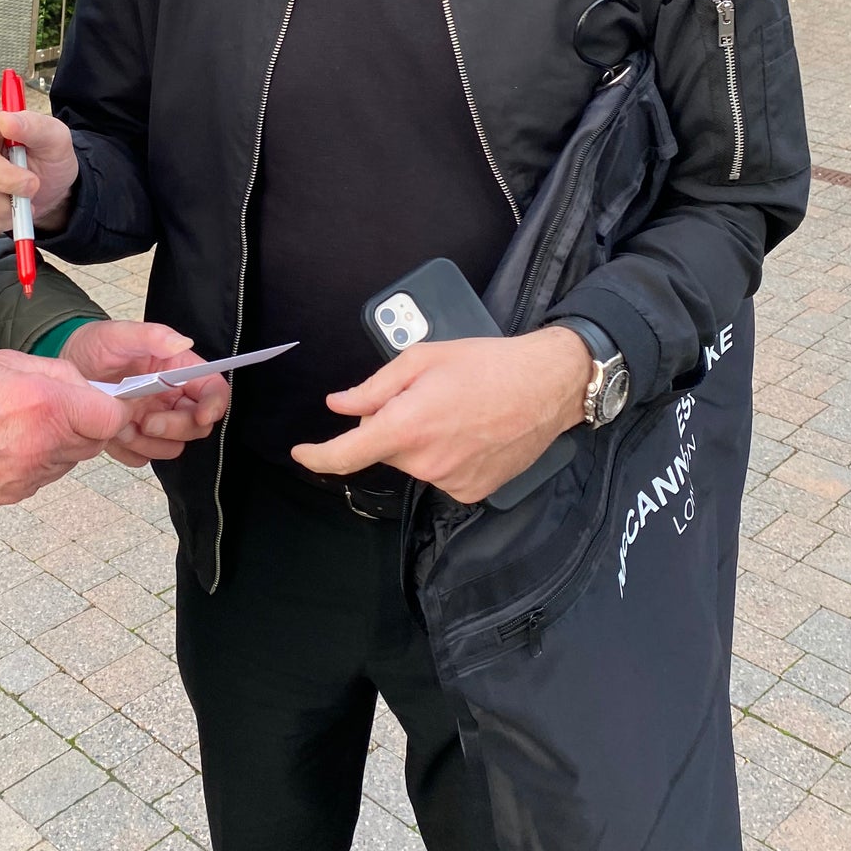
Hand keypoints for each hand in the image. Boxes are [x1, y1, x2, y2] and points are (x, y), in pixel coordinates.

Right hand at [0, 349, 128, 505]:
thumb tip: (87, 388)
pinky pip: (43, 476)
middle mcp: (44, 445)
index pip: (111, 418)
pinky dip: (37, 460)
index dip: (113, 407)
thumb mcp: (10, 361)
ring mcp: (29, 475)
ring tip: (23, 422)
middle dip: (85, 423)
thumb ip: (59, 374)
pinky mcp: (13, 494)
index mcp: (47, 406)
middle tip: (57, 406)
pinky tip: (8, 442)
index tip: (106, 400)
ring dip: (60, 442)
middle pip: (93, 441)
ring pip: (69, 460)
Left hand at [61, 320, 229, 469]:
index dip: (214, 405)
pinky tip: (113, 433)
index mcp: (177, 370)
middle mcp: (171, 397)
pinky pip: (144, 457)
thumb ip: (152, 336)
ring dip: (149, 441)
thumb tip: (183, 342)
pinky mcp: (135, 438)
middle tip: (146, 420)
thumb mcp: (119, 334)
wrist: (66, 368)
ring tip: (122, 423)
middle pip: (197, 425)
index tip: (202, 415)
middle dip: (174, 427)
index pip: (213, 390)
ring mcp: (154, 420)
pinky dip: (130, 450)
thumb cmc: (94, 346)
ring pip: (173, 447)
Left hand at [290, 328, 593, 503]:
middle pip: (386, 448)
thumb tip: (339, 405)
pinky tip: (471, 431)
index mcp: (407, 426)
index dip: (318, 456)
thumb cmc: (486, 363)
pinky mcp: (471, 491)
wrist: (548, 386)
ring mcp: (450, 481)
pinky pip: (441, 473)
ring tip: (458, 410)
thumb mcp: (422, 359)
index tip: (302, 454)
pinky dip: (446, 455)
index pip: (347, 454)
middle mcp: (425, 461)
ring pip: (414, 461)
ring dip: (421, 440)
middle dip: (392, 425)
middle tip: (426, 396)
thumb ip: (374, 387)